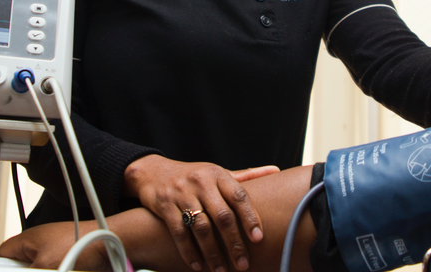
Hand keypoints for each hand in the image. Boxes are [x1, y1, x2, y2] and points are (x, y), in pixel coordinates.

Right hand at [0, 220, 109, 270]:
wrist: (112, 244)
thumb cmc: (84, 243)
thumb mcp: (44, 266)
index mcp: (31, 238)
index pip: (4, 253)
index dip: (3, 267)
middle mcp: (43, 243)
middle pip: (22, 265)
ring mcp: (57, 251)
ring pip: (40, 268)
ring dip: (45, 271)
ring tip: (61, 271)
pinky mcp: (70, 258)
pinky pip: (59, 268)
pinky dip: (62, 271)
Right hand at [123, 155, 278, 271]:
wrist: (154, 172)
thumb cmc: (195, 175)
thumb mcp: (218, 172)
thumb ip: (246, 176)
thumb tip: (276, 170)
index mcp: (218, 174)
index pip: (239, 195)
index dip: (250, 217)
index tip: (258, 238)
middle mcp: (202, 182)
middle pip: (222, 215)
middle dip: (234, 243)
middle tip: (243, 264)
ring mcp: (182, 194)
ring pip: (201, 227)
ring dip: (213, 252)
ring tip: (222, 270)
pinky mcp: (165, 206)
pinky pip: (179, 232)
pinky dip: (189, 251)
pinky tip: (198, 266)